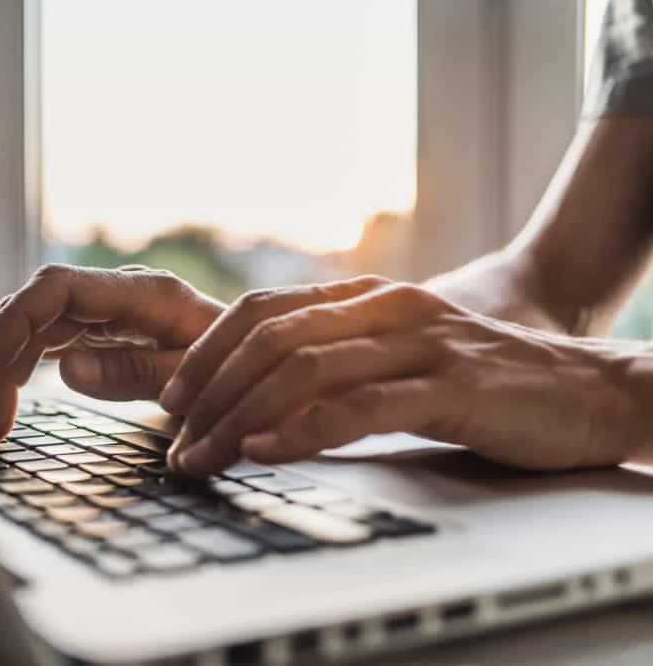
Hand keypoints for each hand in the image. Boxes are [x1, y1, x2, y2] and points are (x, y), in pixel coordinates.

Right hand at [0, 264, 222, 445]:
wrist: (261, 364)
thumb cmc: (237, 369)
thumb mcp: (194, 378)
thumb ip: (135, 372)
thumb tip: (65, 368)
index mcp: (142, 293)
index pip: (58, 289)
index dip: (15, 322)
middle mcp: (115, 294)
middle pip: (33, 309)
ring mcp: (104, 311)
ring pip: (30, 325)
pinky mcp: (98, 331)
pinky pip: (44, 341)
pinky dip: (14, 366)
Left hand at [159, 276, 639, 475]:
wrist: (584, 388)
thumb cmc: (479, 381)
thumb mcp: (396, 359)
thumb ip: (337, 366)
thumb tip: (261, 401)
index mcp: (364, 298)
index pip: (261, 310)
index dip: (206, 352)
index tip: (172, 399)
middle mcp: (384, 308)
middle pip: (269, 337)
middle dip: (209, 391)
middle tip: (177, 441)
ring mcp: (418, 342)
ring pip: (304, 368)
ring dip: (240, 417)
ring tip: (205, 456)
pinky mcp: (451, 385)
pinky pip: (361, 404)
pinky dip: (305, 429)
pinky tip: (268, 451)